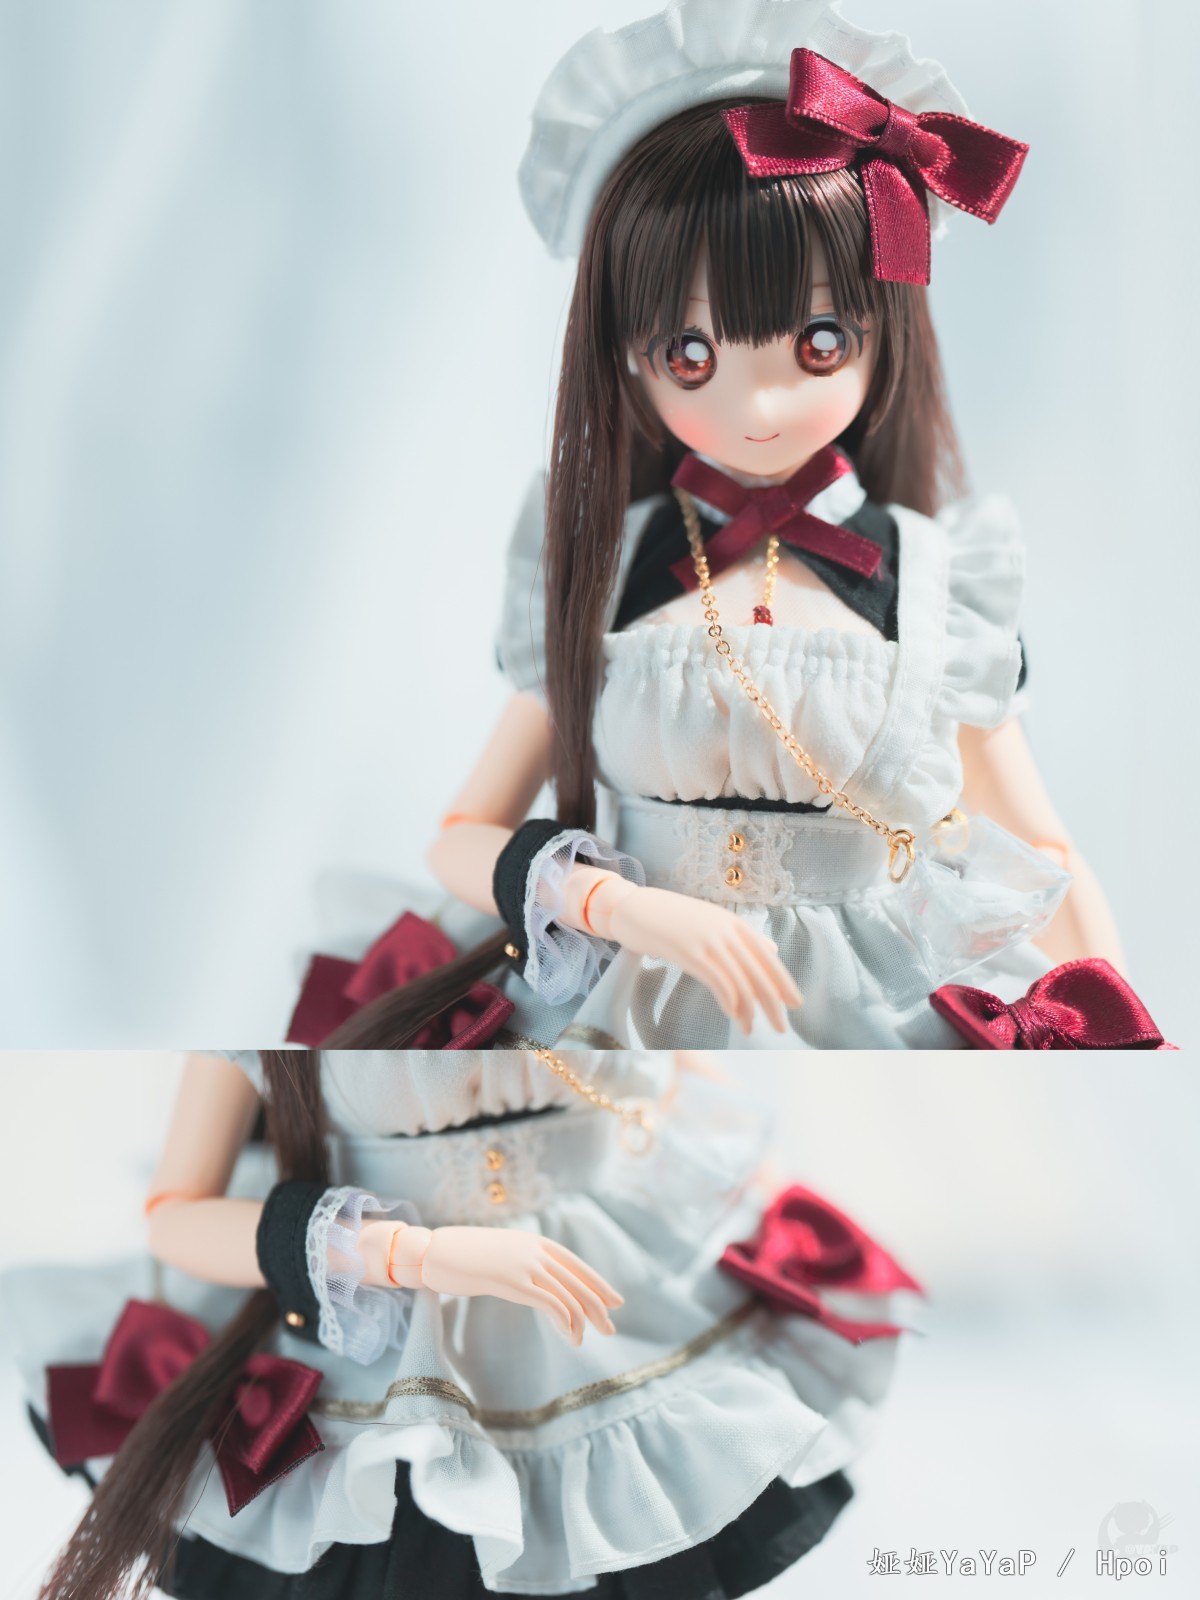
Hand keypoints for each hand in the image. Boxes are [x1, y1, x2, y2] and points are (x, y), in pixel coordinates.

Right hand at [420, 1226, 622, 1345]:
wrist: (434, 1251)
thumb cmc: (462, 1255)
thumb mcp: (500, 1254)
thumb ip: (521, 1262)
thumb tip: (534, 1278)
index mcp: (534, 1242)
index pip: (576, 1264)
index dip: (597, 1283)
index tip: (615, 1300)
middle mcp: (535, 1250)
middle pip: (578, 1280)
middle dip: (598, 1305)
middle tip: (610, 1327)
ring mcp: (525, 1264)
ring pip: (568, 1293)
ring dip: (582, 1319)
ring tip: (586, 1339)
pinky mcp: (514, 1282)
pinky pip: (551, 1302)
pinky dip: (566, 1320)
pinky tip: (570, 1334)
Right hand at [604, 885, 802, 1035]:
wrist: (633, 907)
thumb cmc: (671, 918)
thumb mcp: (711, 921)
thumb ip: (741, 936)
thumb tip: (772, 949)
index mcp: (733, 922)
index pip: (767, 955)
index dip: (783, 980)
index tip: (795, 1003)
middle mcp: (725, 930)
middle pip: (758, 971)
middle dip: (773, 1001)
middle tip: (783, 1026)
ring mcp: (707, 939)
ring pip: (740, 979)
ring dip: (750, 1009)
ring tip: (753, 1029)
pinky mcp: (689, 951)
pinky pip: (717, 980)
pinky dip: (729, 1001)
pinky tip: (734, 1016)